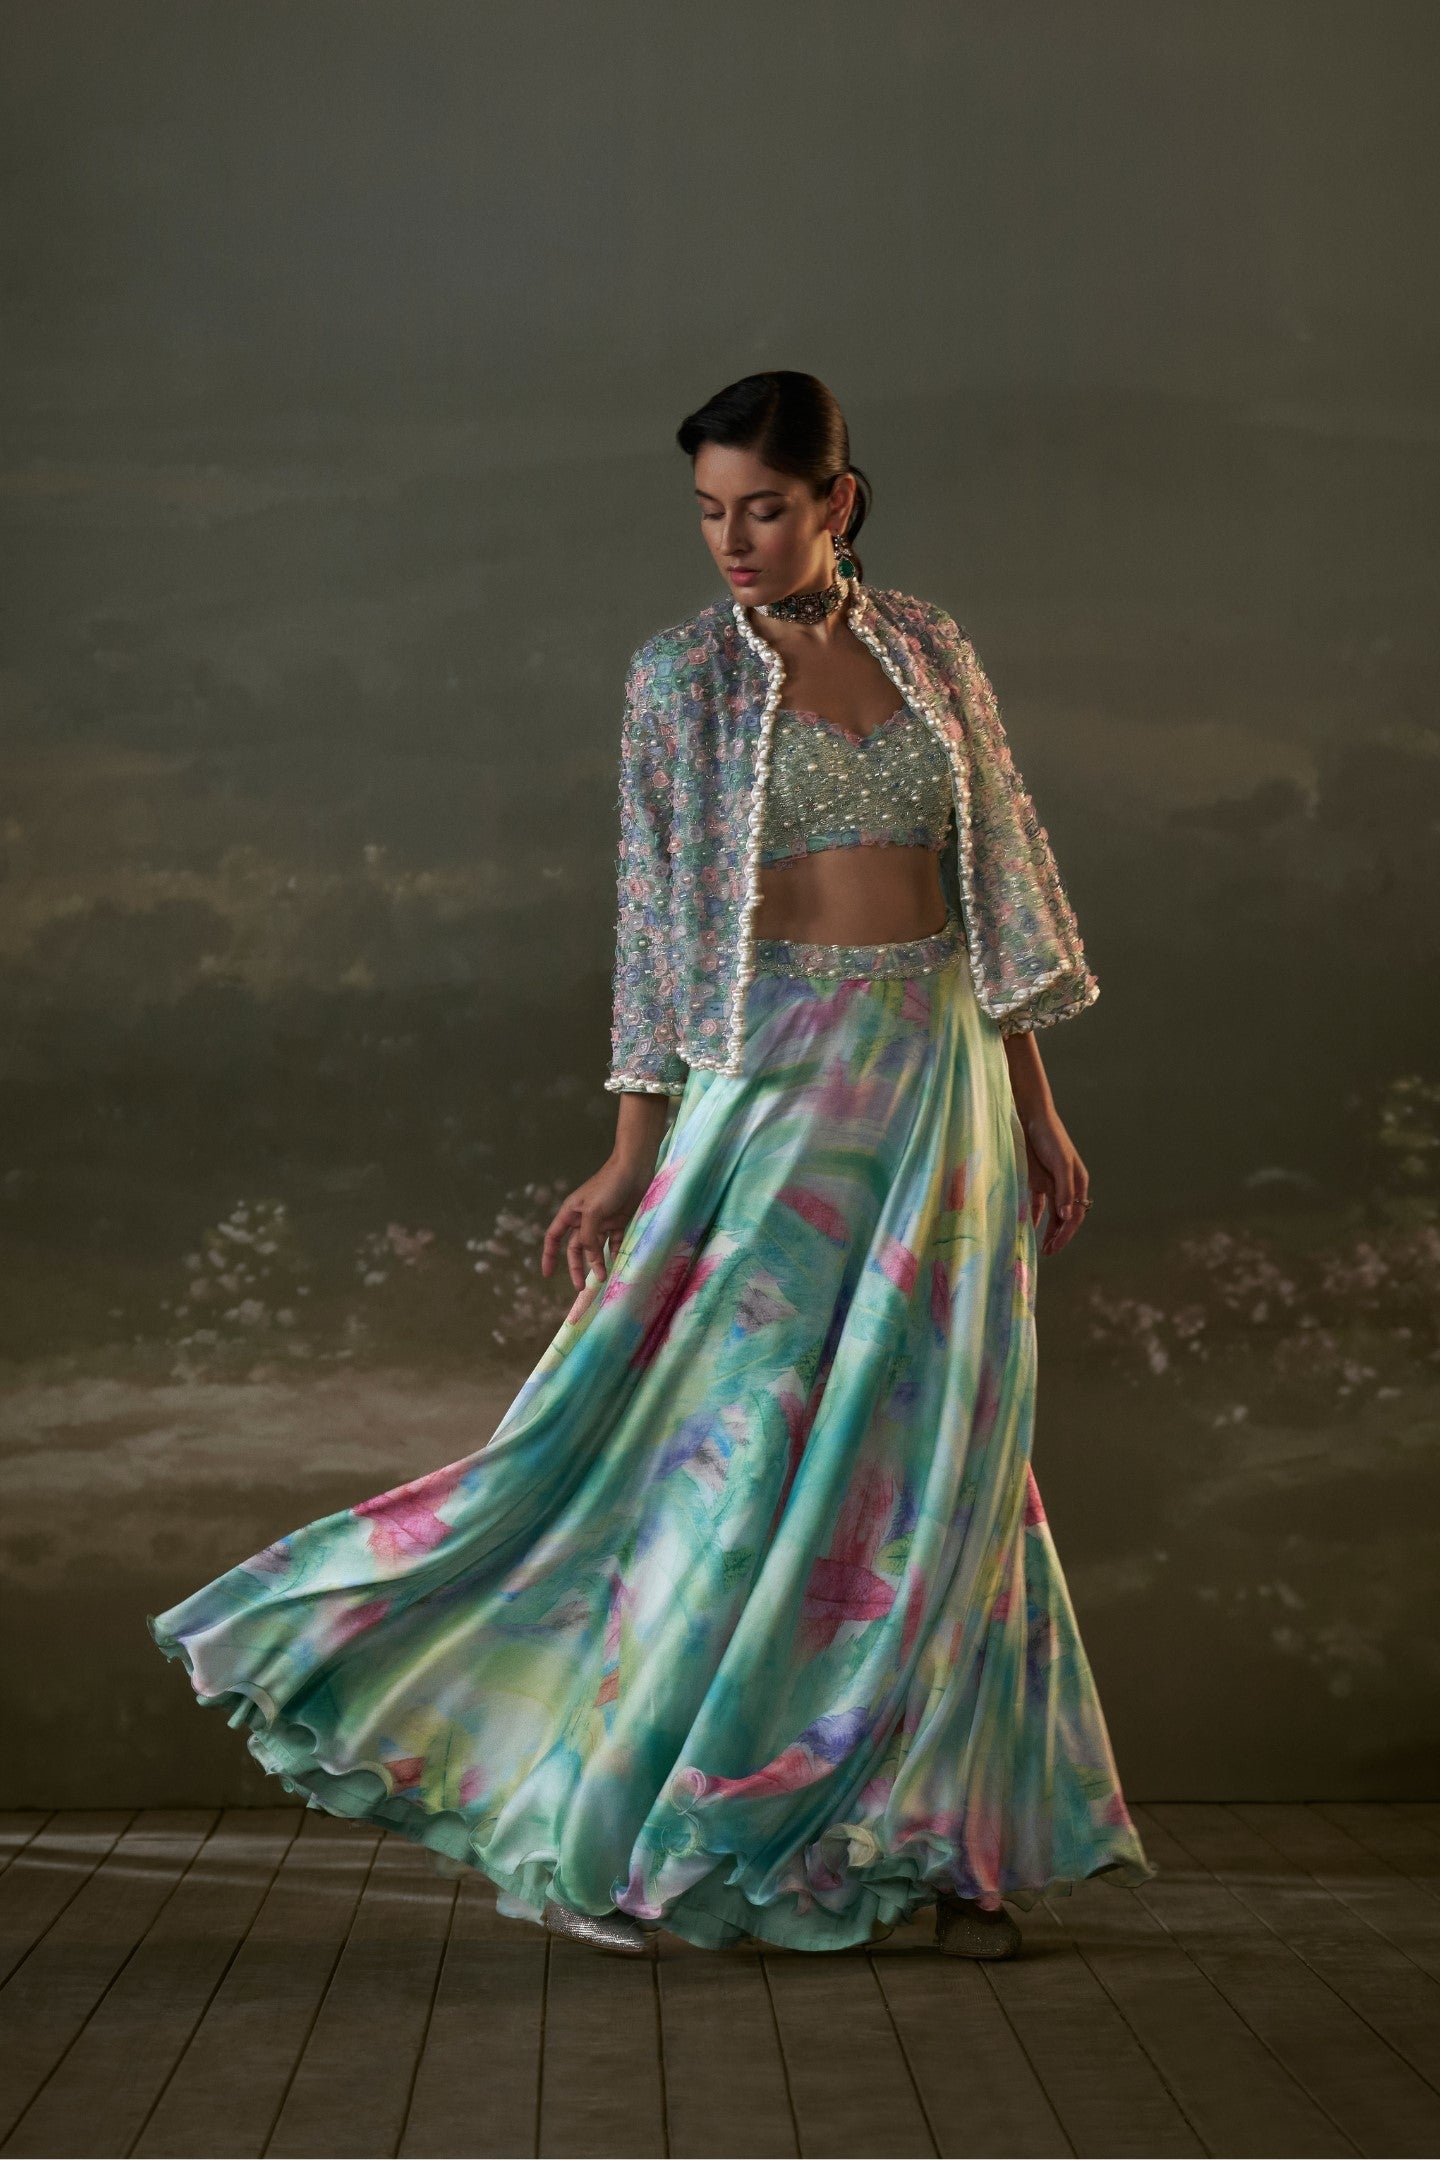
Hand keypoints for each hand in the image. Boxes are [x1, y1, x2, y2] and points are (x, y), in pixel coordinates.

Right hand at [541, 1156, 656, 1290]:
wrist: (635, 1168)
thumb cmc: (609, 1185)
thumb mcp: (593, 1212)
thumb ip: (588, 1237)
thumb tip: (589, 1259)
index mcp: (571, 1213)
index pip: (553, 1237)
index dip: (549, 1255)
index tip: (547, 1274)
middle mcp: (584, 1219)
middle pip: (575, 1248)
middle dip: (576, 1267)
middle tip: (581, 1287)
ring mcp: (601, 1221)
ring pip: (595, 1248)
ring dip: (597, 1263)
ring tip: (603, 1278)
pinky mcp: (618, 1222)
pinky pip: (613, 1243)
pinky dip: (614, 1253)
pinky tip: (617, 1264)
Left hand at [1017, 1107, 1090, 1257]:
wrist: (1031, 1116)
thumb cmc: (1050, 1137)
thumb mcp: (1060, 1163)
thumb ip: (1063, 1190)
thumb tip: (1066, 1217)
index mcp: (1078, 1182)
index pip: (1075, 1215)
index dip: (1066, 1233)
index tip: (1054, 1248)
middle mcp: (1066, 1185)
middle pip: (1065, 1217)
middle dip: (1058, 1236)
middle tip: (1048, 1252)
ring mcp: (1051, 1183)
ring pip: (1051, 1213)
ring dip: (1047, 1229)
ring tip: (1041, 1246)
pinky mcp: (1036, 1179)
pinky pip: (1036, 1203)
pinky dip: (1033, 1215)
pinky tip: (1028, 1227)